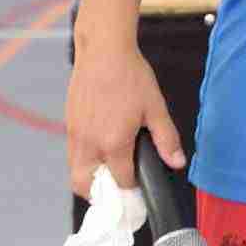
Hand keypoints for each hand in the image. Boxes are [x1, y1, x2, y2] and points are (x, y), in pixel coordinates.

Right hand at [65, 42, 183, 197]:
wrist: (103, 52)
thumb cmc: (131, 77)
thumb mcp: (155, 107)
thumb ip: (166, 139)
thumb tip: (177, 162)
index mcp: (113, 143)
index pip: (120, 180)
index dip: (131, 188)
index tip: (140, 188)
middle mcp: (89, 144)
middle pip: (86, 186)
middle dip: (101, 193)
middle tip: (117, 188)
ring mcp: (75, 136)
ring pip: (75, 172)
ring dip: (89, 178)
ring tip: (110, 170)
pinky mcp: (68, 125)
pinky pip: (72, 154)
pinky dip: (83, 161)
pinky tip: (100, 149)